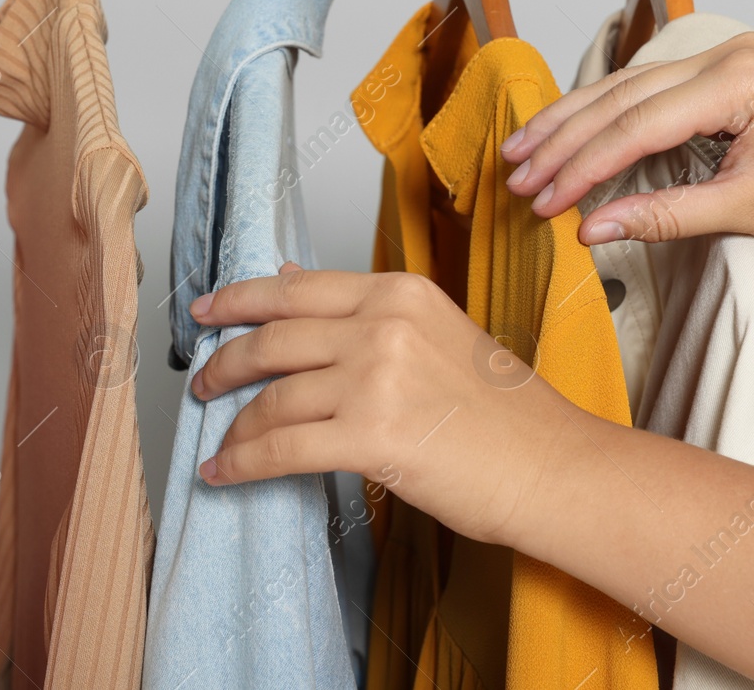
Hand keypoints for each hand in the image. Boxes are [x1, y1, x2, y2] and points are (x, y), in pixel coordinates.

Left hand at [190, 264, 579, 549]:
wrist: (552, 466)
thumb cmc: (505, 413)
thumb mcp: (435, 334)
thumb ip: (365, 312)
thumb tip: (294, 281)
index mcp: (399, 292)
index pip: (296, 289)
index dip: (240, 299)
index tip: (206, 309)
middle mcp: (383, 325)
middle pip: (273, 339)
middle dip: (224, 362)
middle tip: (200, 382)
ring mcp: (376, 379)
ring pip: (272, 398)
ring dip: (235, 424)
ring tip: (222, 439)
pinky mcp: (372, 436)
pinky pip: (281, 448)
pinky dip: (243, 463)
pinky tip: (224, 473)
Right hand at [500, 31, 753, 253]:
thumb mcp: (746, 211)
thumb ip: (661, 216)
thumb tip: (590, 229)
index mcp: (741, 78)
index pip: (637, 125)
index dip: (582, 167)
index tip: (544, 201)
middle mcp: (729, 54)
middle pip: (621, 97)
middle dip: (563, 140)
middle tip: (516, 176)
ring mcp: (725, 58)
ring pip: (626, 88)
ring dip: (573, 123)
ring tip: (523, 152)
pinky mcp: (722, 73)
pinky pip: (648, 91)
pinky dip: (605, 117)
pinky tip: (568, 133)